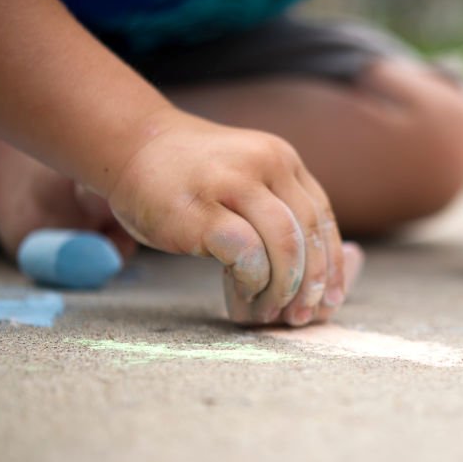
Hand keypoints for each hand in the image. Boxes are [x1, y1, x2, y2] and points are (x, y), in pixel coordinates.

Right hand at [107, 108, 346, 325]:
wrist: (132, 145)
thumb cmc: (190, 179)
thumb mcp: (246, 180)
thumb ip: (277, 210)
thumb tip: (313, 277)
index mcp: (283, 161)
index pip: (321, 218)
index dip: (331, 264)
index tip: (330, 298)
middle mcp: (266, 164)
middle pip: (309, 233)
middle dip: (311, 283)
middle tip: (301, 316)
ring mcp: (234, 183)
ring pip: (285, 243)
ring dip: (284, 286)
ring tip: (269, 310)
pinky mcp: (201, 209)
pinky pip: (247, 252)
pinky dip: (253, 280)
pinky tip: (242, 292)